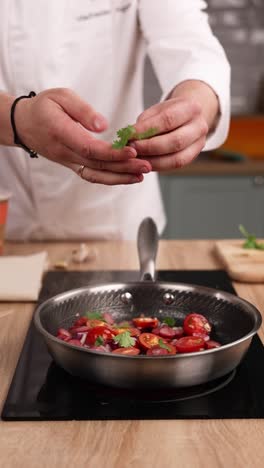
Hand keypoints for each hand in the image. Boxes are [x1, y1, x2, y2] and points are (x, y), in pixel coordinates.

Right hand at [15, 88, 150, 184]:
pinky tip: (129, 176)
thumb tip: (103, 125)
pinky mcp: (73, 165)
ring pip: (97, 175)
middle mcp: (65, 152)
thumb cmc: (44, 107)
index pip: (89, 148)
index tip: (132, 151)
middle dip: (124, 167)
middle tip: (147, 165)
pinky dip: (112, 178)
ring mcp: (69, 162)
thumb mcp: (61, 97)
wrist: (25, 124)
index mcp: (61, 133)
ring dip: (120, 177)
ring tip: (142, 174)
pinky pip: (94, 175)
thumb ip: (82, 110)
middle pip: (98, 165)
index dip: (112, 153)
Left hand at [130, 81, 218, 170]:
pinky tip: (145, 162)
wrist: (190, 117)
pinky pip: (175, 165)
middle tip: (132, 148)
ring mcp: (199, 144)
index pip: (167, 120)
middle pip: (175, 141)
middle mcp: (199, 126)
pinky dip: (158, 165)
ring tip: (137, 158)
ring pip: (176, 158)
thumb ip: (145, 122)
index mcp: (191, 108)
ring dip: (153, 160)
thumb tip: (130, 137)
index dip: (146, 129)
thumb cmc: (170, 112)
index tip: (129, 134)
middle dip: (149, 147)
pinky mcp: (193, 156)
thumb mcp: (157, 110)